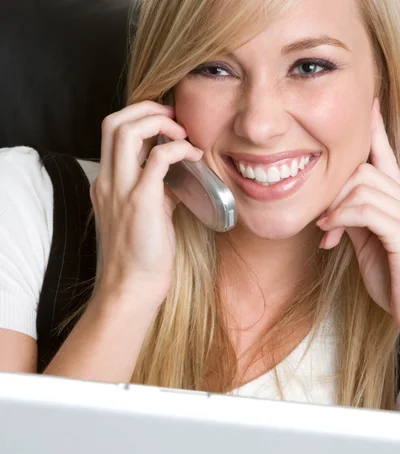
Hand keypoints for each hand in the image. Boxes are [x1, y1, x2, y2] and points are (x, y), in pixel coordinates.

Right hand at [90, 101, 202, 306]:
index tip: (167, 122)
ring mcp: (121, 190)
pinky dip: (179, 148)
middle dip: (146, 108)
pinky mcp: (141, 202)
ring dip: (159, 121)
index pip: (113, 132)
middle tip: (174, 116)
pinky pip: (159, 158)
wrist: (133, 288)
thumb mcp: (146, 216)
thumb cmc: (142, 257)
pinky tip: (194, 156)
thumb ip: (157, 190)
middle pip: (113, 121)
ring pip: (127, 130)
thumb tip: (181, 172)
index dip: (140, 117)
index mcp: (106, 184)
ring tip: (182, 131)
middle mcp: (108, 182)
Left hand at [317, 98, 399, 325]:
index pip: (386, 156)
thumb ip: (355, 217)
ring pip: (363, 184)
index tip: (368, 103)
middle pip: (364, 168)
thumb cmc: (391, 276)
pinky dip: (342, 217)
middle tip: (323, 217)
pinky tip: (330, 232)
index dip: (375, 130)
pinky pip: (366, 209)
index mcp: (397, 199)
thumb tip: (334, 205)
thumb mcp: (367, 242)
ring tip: (327, 227)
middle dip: (335, 188)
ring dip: (335, 206)